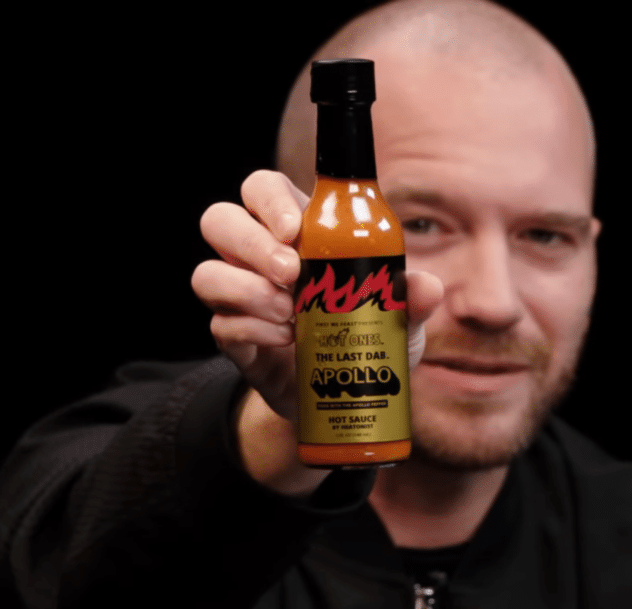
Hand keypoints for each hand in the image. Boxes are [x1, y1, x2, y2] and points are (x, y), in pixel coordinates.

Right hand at [193, 170, 442, 494]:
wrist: (341, 397)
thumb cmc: (365, 337)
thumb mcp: (398, 319)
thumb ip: (411, 298)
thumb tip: (425, 286)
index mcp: (294, 231)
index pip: (261, 189)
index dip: (269, 201)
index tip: (296, 231)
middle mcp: (256, 256)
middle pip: (220, 220)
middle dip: (252, 243)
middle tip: (291, 273)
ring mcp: (239, 297)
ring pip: (206, 273)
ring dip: (245, 290)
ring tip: (289, 313)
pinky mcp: (233, 339)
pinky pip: (220, 325)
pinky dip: (251, 330)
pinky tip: (284, 340)